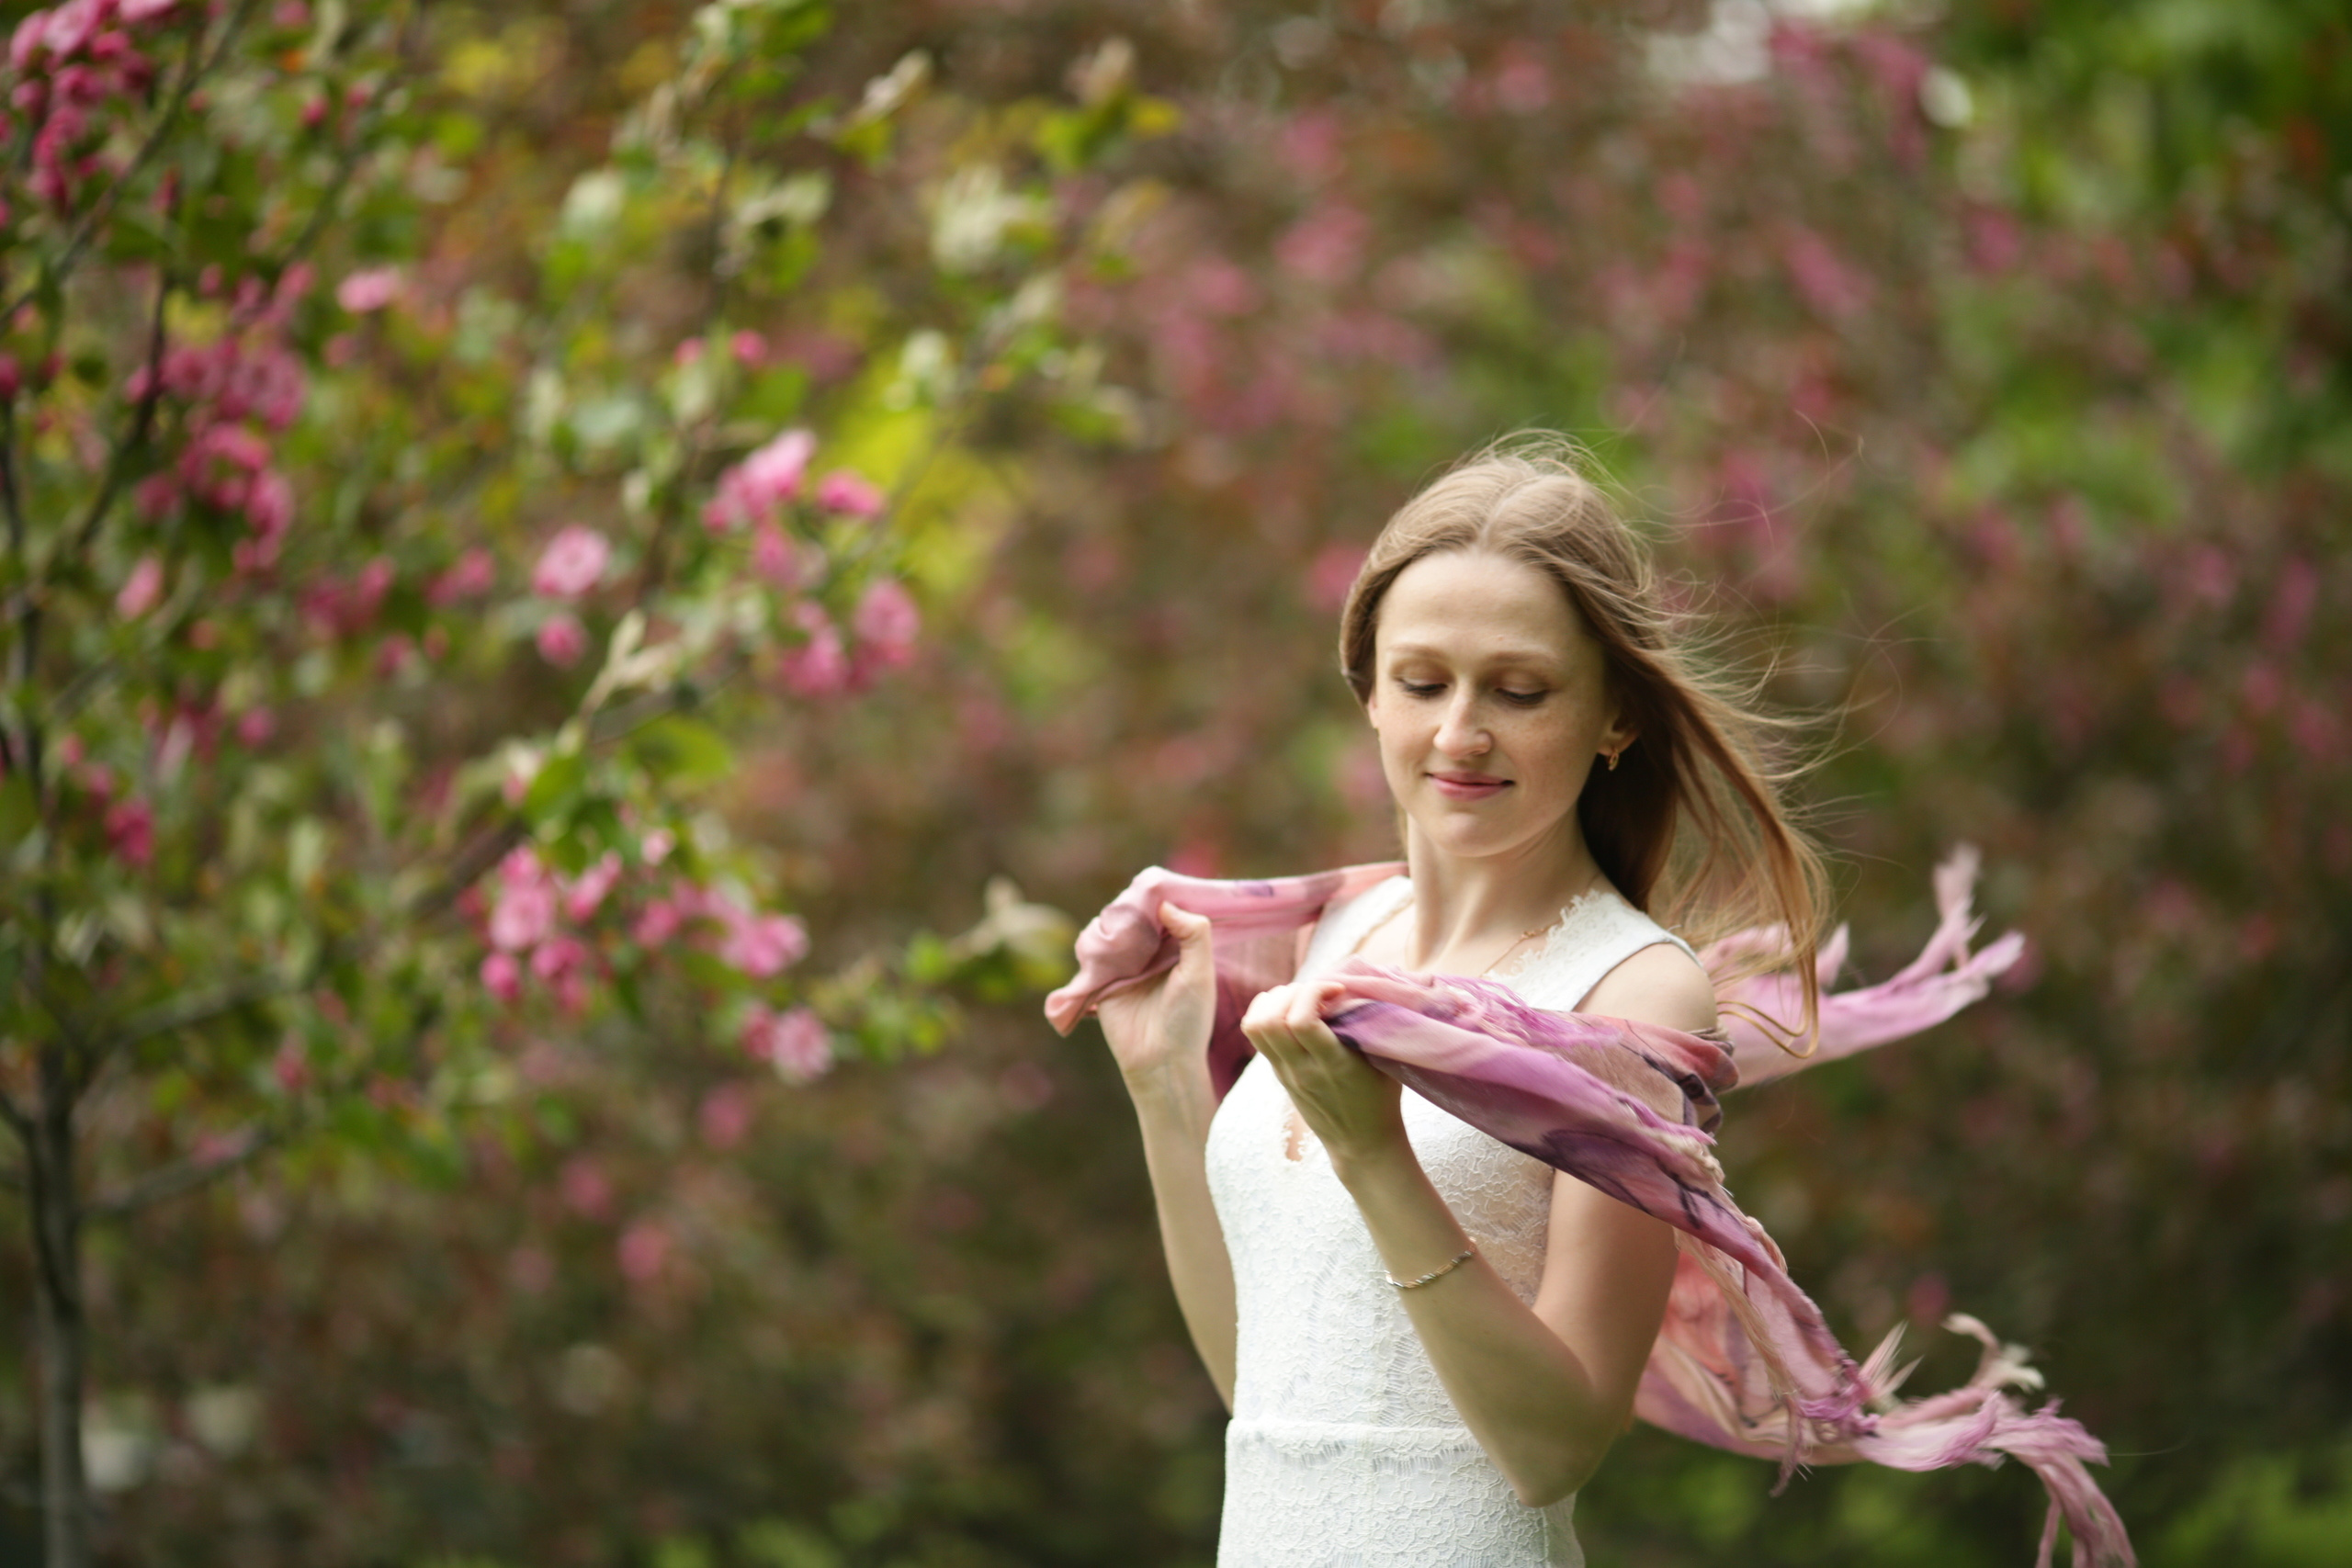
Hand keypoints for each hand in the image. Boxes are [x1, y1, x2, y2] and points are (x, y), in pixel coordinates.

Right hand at [1095, 905, 1216, 1088]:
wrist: (1160, 1060)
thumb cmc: (1187, 1019)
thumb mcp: (1200, 973)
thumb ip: (1193, 934)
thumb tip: (1165, 903)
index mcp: (1175, 945)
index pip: (1162, 907)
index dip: (1156, 895)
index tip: (1152, 886)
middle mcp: (1148, 950)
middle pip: (1131, 913)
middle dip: (1129, 908)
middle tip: (1133, 913)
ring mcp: (1123, 963)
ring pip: (1107, 927)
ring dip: (1110, 925)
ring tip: (1122, 938)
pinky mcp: (1100, 978)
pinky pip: (1089, 950)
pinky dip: (1092, 945)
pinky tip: (1104, 950)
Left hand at [1242, 979, 1405, 1164]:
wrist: (1361, 1144)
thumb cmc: (1381, 1099)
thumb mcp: (1383, 1061)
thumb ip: (1368, 1026)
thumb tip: (1357, 987)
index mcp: (1333, 1066)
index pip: (1301, 1021)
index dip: (1314, 992)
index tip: (1337, 989)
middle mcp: (1302, 1070)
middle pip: (1270, 1020)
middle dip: (1291, 991)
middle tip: (1316, 992)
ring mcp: (1285, 1073)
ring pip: (1255, 1026)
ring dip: (1273, 1000)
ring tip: (1299, 997)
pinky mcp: (1277, 1074)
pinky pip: (1257, 1035)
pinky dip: (1266, 1012)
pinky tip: (1289, 1009)